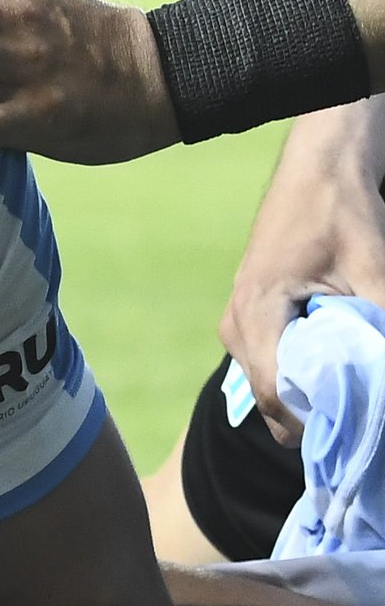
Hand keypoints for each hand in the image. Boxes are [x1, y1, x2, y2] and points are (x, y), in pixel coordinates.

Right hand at [219, 98, 384, 441]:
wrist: (317, 169)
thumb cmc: (341, 210)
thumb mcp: (374, 265)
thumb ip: (383, 319)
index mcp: (255, 316)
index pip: (276, 394)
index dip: (314, 422)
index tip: (354, 437)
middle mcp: (235, 328)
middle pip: (269, 399)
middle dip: (312, 416)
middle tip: (359, 423)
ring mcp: (236, 325)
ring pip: (269, 386)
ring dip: (308, 397)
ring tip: (353, 397)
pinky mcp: (248, 319)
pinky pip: (270, 366)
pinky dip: (301, 377)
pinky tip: (336, 369)